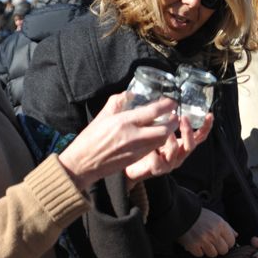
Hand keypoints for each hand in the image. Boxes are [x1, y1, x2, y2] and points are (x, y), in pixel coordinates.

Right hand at [57, 94, 177, 189]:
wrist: (83, 163)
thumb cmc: (90, 138)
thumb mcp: (102, 116)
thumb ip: (117, 102)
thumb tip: (130, 93)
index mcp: (124, 121)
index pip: (153, 111)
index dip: (166, 106)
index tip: (171, 102)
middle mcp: (133, 136)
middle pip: (164, 129)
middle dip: (173, 122)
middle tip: (175, 115)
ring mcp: (136, 149)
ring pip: (161, 140)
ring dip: (168, 132)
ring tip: (168, 125)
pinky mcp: (136, 159)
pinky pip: (153, 148)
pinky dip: (159, 140)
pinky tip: (157, 135)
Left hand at [125, 113, 212, 181]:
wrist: (132, 165)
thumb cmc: (145, 144)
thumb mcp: (155, 127)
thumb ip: (161, 116)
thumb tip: (162, 99)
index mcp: (182, 143)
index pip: (199, 136)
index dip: (206, 126)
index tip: (209, 115)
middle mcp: (179, 153)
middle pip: (192, 144)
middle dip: (188, 131)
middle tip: (183, 118)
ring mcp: (170, 162)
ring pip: (177, 152)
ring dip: (172, 140)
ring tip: (164, 132)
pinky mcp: (159, 169)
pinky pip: (160, 163)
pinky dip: (155, 155)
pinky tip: (150, 149)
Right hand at [176, 208, 236, 257]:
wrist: (182, 213)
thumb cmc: (200, 216)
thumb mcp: (216, 218)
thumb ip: (227, 227)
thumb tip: (236, 235)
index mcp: (221, 225)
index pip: (231, 242)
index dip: (227, 243)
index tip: (222, 241)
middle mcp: (213, 233)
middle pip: (223, 250)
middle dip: (219, 248)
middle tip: (212, 243)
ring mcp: (203, 240)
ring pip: (213, 254)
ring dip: (208, 250)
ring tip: (204, 243)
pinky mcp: (193, 245)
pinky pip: (200, 254)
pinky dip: (198, 251)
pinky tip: (196, 244)